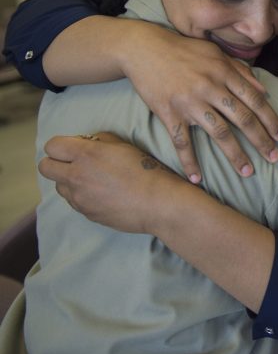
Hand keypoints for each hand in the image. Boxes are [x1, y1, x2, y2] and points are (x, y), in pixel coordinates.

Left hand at [39, 133, 179, 234]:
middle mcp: (76, 176)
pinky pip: (73, 201)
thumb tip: (88, 143)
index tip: (74, 147)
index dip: (61, 145)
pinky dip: (81, 195)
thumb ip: (100, 140)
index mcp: (86, 155)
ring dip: (69, 180)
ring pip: (59, 186)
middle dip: (55, 162)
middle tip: (74, 162)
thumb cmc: (145, 170)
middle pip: (45, 167)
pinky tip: (101, 193)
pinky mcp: (85, 213)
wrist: (156, 202)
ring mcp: (79, 198)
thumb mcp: (124, 146)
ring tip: (92, 180)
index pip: (52, 146)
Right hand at [120, 23, 277, 182]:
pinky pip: (182, 142)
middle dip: (261, 140)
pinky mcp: (169, 113)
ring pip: (219, 133)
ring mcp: (190, 102)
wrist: (144, 49)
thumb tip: (264, 89)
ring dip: (235, 155)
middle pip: (243, 119)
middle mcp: (211, 88)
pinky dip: (189, 161)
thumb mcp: (216, 53)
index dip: (271, 120)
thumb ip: (241, 70)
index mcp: (224, 73)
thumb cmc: (184, 50)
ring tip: (248, 171)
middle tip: (275, 158)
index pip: (255, 101)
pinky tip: (197, 179)